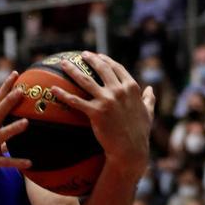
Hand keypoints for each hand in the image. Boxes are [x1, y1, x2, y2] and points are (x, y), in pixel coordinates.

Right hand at [0, 72, 31, 194]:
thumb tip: (10, 142)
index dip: (5, 89)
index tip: (16, 74)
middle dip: (9, 101)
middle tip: (22, 89)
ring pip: (0, 136)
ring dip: (13, 129)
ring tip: (27, 122)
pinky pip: (2, 162)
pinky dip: (16, 162)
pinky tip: (29, 163)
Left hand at [51, 51, 154, 176]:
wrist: (130, 149)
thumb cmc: (139, 133)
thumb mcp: (148, 113)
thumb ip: (149, 99)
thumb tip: (151, 89)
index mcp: (132, 88)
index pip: (117, 68)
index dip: (106, 60)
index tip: (98, 55)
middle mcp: (119, 91)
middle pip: (102, 70)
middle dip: (90, 59)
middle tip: (81, 54)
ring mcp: (107, 100)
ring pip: (86, 81)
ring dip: (73, 70)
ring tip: (64, 63)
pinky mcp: (95, 112)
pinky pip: (75, 101)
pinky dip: (63, 94)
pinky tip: (53, 89)